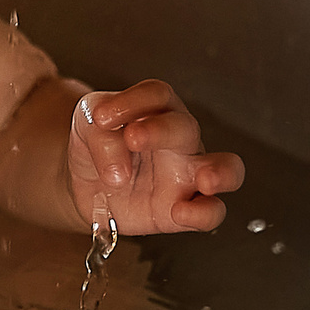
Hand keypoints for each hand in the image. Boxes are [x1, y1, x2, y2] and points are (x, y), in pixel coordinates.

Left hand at [68, 81, 244, 234]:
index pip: (157, 95)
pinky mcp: (182, 209)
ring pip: (226, 168)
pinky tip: (180, 212)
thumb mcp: (88, 126)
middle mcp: (178, 140)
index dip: (132, 101)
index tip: (101, 117)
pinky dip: (203, 214)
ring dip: (221, 172)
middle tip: (132, 138)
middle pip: (185, 126)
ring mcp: (186, 175)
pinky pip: (210, 211)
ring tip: (205, 180)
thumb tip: (119, 166)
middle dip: (162, 131)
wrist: (82, 186)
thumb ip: (100, 134)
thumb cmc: (95, 146)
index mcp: (156, 112)